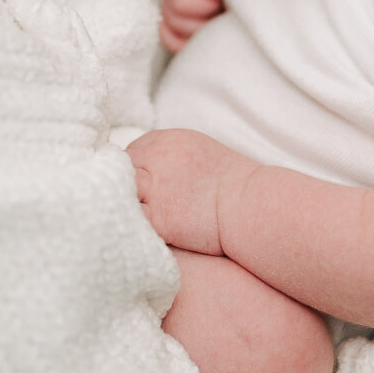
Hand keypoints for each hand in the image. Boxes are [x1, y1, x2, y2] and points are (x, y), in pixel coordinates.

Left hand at [128, 128, 256, 254]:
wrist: (254, 206)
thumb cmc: (235, 185)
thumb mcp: (200, 153)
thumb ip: (172, 156)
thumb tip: (151, 171)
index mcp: (169, 140)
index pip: (131, 151)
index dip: (132, 171)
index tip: (140, 187)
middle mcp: (160, 159)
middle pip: (120, 168)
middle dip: (122, 186)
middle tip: (129, 203)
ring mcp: (157, 188)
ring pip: (119, 192)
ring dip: (121, 204)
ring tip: (126, 218)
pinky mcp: (159, 218)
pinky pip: (129, 220)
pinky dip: (127, 225)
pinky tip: (133, 231)